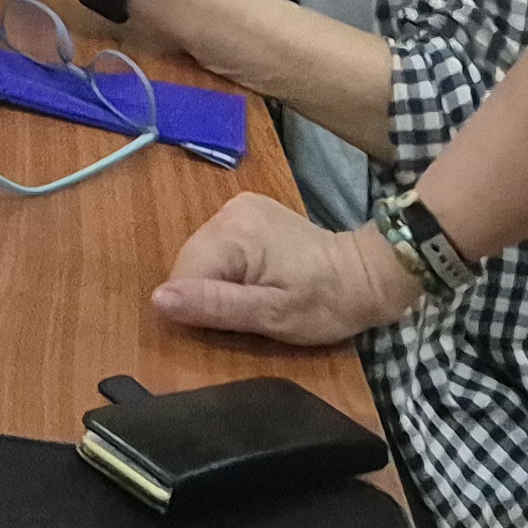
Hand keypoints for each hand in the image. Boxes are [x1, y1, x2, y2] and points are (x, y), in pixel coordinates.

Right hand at [152, 193, 421, 344]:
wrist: (369, 275)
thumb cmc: (326, 304)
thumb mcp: (272, 316)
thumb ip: (215, 306)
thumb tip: (158, 301)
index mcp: (232, 232)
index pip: (183, 276)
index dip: (203, 307)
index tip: (240, 320)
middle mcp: (229, 210)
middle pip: (192, 264)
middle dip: (212, 294)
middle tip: (253, 311)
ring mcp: (239, 207)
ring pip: (204, 258)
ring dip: (221, 283)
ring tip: (259, 296)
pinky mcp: (249, 213)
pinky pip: (220, 248)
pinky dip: (231, 270)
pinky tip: (260, 279)